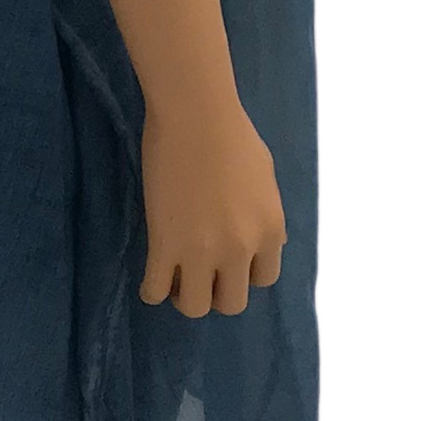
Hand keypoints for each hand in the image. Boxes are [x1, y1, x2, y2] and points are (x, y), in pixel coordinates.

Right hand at [137, 93, 285, 316]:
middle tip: (198, 272)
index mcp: (270, 232)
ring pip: (194, 307)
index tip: (227, 261)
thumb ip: (266, 216)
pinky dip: (152, 290)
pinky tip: (151, 277)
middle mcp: (240, 249)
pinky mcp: (164, 244)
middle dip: (215, 291)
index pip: (263, 280)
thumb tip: (268, 242)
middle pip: (231, 303)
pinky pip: (155, 290)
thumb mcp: (266, 178)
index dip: (243, 272)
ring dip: (185, 296)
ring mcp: (201, 251)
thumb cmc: (232, 133)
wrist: (195, 113)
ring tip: (174, 277)